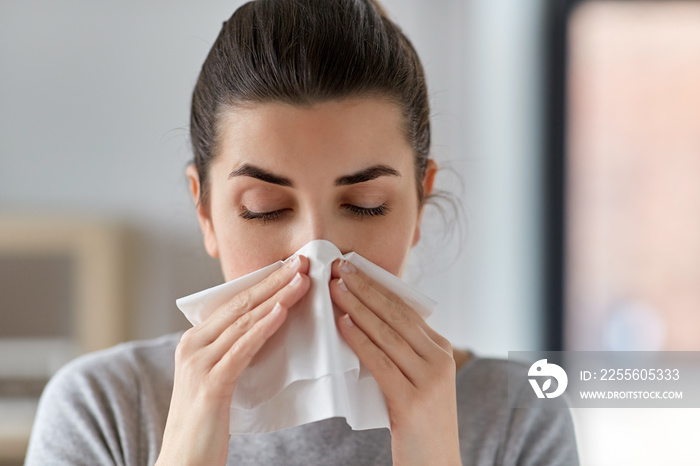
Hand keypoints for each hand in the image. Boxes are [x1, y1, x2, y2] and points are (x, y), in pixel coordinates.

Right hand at [156, 256, 310, 465]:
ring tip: (301, 281)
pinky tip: (281, 312)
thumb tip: (264, 327)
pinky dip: (263, 327)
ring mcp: (199, 363)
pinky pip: (242, 349)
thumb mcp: (217, 378)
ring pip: (244, 322)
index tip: (290, 267)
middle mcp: (192, 345)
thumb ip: (233, 352)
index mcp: (195, 341)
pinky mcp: (211, 384)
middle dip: (273, 281)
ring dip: (276, 298)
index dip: (263, 282)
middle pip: (240, 305)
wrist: (183, 462)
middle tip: (301, 263)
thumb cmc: (205, 422)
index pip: (234, 303)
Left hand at [330, 259, 461, 465]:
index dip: (377, 287)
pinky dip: (359, 340)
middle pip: (396, 316)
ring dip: (357, 308)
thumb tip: (362, 321)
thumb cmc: (418, 422)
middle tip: (340, 268)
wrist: (435, 464)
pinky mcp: (412, 401)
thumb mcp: (415, 379)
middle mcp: (439, 359)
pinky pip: (380, 362)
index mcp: (441, 349)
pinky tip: (343, 325)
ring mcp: (429, 380)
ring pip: (387, 334)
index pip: (405, 309)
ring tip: (335, 289)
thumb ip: (400, 351)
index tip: (353, 269)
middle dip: (365, 289)